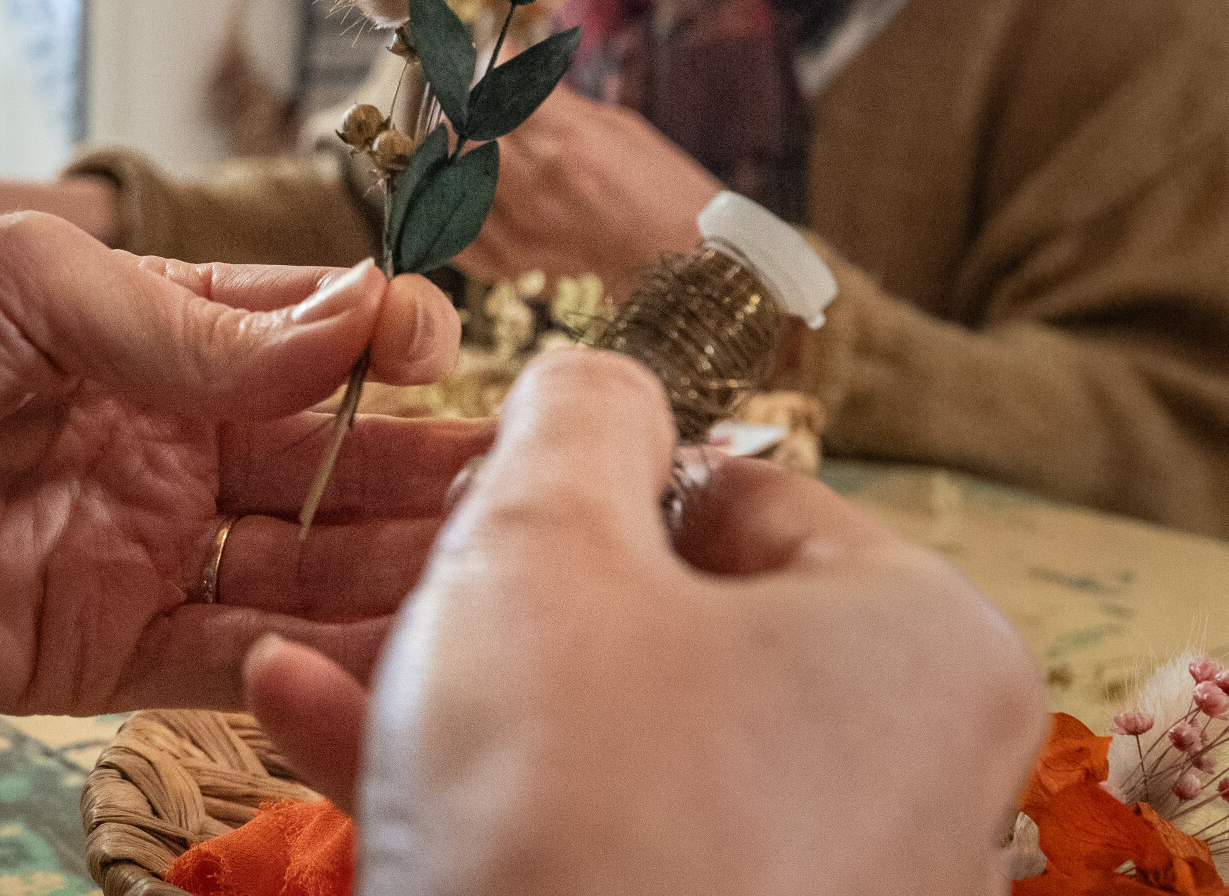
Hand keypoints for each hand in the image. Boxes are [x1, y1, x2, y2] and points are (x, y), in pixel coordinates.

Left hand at [0, 215, 486, 715]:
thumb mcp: (26, 284)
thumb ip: (189, 327)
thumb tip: (353, 327)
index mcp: (144, 333)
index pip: (303, 336)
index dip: (379, 336)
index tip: (436, 340)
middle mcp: (160, 443)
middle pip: (326, 461)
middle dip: (424, 466)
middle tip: (532, 479)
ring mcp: (136, 550)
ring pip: (299, 570)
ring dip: (396, 569)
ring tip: (500, 569)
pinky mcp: (97, 654)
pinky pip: (227, 662)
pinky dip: (311, 659)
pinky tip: (400, 647)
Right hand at [246, 349, 1043, 894]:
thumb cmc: (572, 801)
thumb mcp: (538, 543)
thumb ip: (568, 419)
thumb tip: (598, 381)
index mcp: (922, 639)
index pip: (738, 496)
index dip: (579, 481)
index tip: (472, 502)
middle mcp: (907, 773)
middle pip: (664, 625)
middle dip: (489, 599)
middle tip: (384, 588)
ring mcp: (818, 885)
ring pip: (608, 742)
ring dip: (449, 690)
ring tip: (306, 656)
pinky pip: (597, 844)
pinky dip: (478, 794)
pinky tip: (315, 730)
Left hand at [454, 86, 717, 289]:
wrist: (684, 268)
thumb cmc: (662, 192)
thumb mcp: (617, 125)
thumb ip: (551, 100)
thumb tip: (506, 62)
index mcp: (567, 139)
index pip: (492, 84)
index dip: (483, 69)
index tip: (486, 66)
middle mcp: (534, 183)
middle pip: (457, 128)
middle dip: (460, 111)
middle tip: (473, 107)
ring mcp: (517, 228)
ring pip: (446, 175)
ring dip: (451, 157)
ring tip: (471, 149)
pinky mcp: (509, 264)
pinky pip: (451, 230)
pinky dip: (448, 211)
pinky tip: (466, 196)